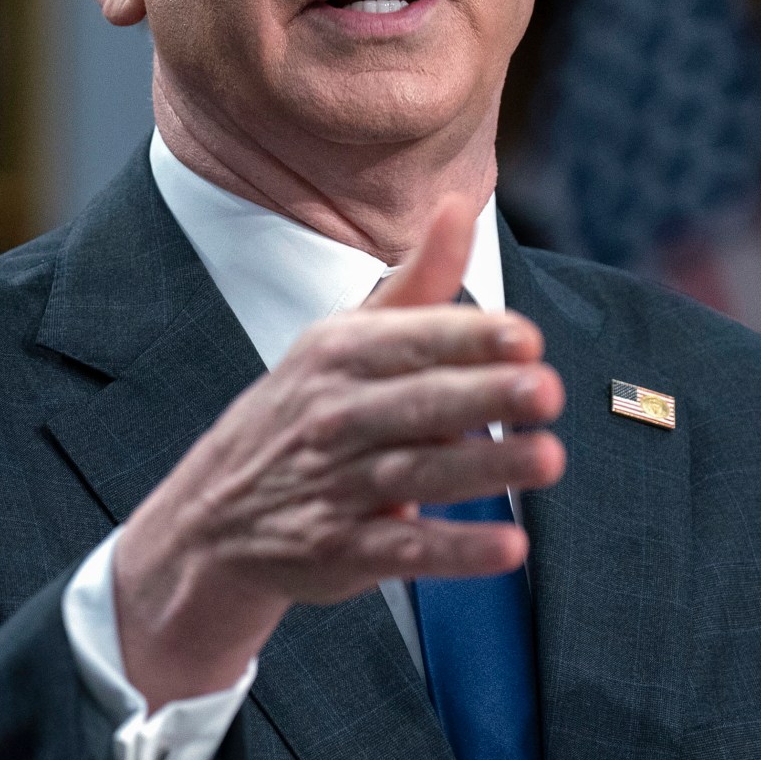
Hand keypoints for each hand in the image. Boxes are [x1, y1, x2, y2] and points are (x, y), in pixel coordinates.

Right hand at [113, 196, 566, 709]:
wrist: (213, 517)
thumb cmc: (304, 411)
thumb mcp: (345, 338)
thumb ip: (418, 281)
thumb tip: (460, 207)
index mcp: (338, 354)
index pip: (409, 339)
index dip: (469, 338)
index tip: (526, 336)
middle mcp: (333, 416)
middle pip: (418, 403)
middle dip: (483, 396)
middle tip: (546, 391)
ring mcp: (333, 485)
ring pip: (417, 473)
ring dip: (483, 468)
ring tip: (547, 459)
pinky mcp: (339, 550)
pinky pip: (403, 549)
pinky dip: (455, 552)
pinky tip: (508, 547)